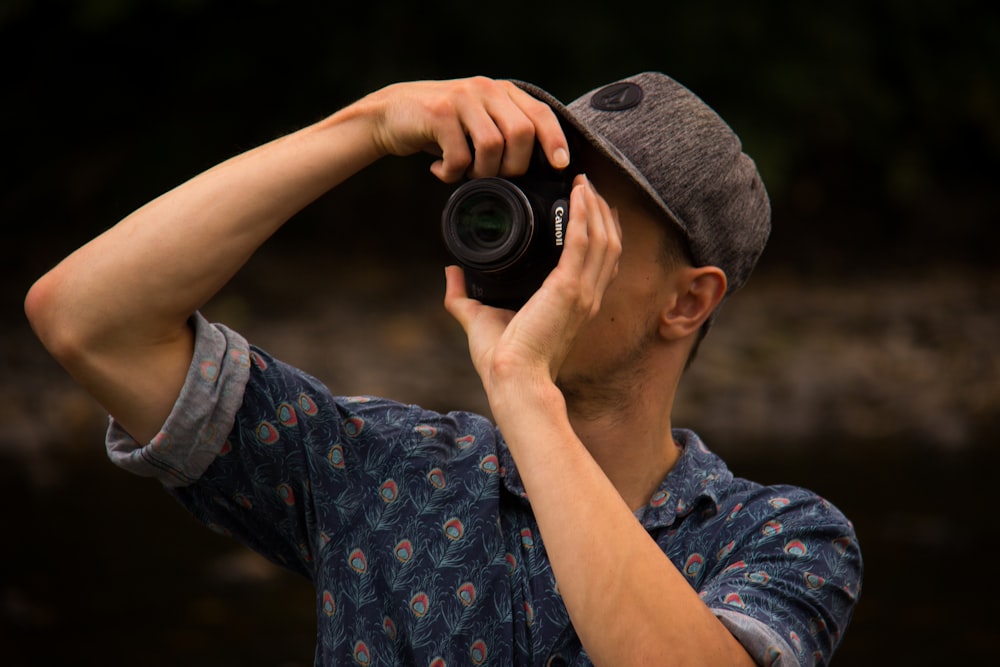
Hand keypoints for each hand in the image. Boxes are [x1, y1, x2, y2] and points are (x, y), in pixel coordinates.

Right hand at [362, 77, 569, 181]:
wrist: (390, 113)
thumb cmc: (441, 126)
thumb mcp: (478, 121)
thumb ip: (505, 131)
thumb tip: (538, 169)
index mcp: (502, 92)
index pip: (540, 114)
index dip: (554, 140)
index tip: (560, 165)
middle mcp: (486, 90)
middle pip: (521, 133)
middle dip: (514, 166)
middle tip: (496, 177)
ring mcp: (463, 99)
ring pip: (492, 146)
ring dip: (482, 171)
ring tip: (466, 173)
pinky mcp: (439, 113)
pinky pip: (460, 156)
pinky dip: (452, 173)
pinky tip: (440, 171)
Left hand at [445, 173, 621, 392]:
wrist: (512, 378)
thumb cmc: (502, 358)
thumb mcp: (480, 318)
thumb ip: (463, 295)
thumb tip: (451, 272)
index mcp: (574, 303)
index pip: (599, 261)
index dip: (598, 230)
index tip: (587, 205)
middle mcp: (587, 296)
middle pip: (606, 243)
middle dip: (599, 210)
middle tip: (585, 184)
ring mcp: (582, 292)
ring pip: (602, 239)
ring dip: (594, 207)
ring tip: (583, 183)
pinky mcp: (569, 289)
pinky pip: (584, 243)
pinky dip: (583, 216)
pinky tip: (577, 195)